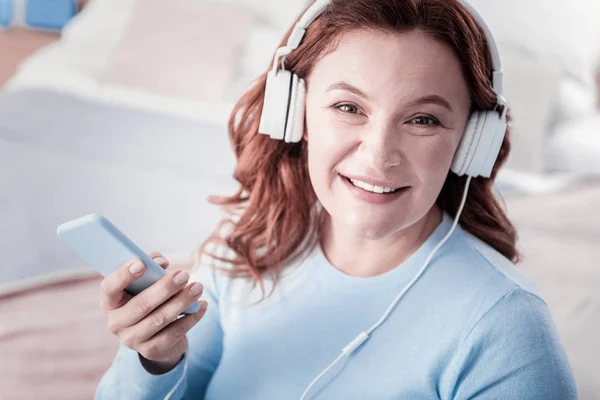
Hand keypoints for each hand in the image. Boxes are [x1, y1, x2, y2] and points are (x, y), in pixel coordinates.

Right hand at [99, 251, 207, 371]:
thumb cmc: (148, 297)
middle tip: (184, 275)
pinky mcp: (151, 350)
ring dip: (182, 301)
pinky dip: (191, 317)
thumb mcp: (145, 283)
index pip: (109, 287)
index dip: (123, 275)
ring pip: (159, 319)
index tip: (141, 263)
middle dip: (165, 288)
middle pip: (141, 305)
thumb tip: (160, 263)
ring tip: (198, 287)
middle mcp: (116, 322)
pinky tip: (202, 305)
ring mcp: (132, 339)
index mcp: (110, 302)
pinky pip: (174, 333)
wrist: (154, 335)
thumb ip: (150, 267)